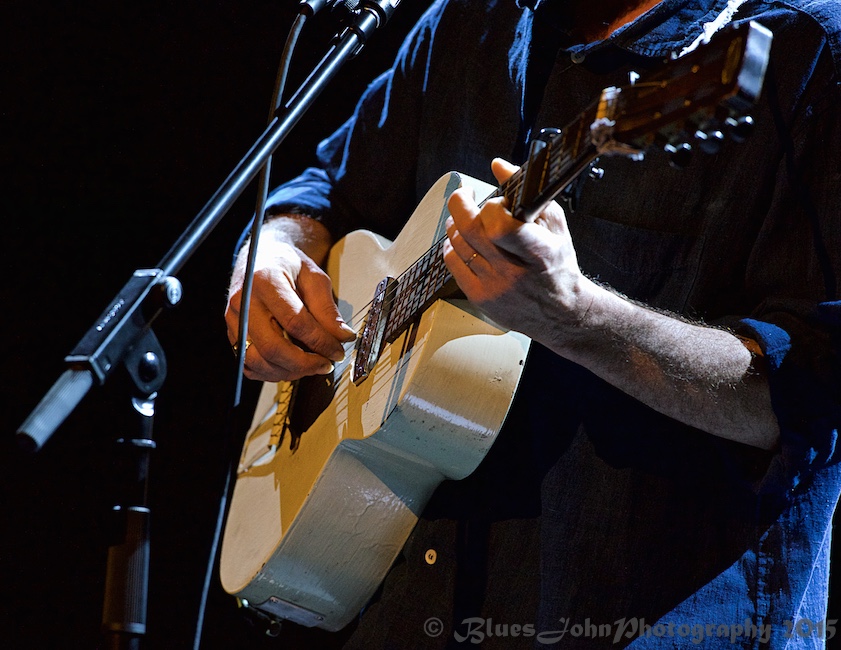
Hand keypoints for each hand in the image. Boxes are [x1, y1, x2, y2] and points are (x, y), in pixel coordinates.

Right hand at [225, 218, 355, 381]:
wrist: (262, 257)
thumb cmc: (289, 265)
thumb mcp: (315, 277)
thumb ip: (327, 309)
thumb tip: (343, 338)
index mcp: (265, 281)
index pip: (295, 322)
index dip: (320, 342)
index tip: (338, 351)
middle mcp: (243, 301)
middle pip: (273, 347)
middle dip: (304, 364)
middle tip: (326, 364)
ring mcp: (233, 319)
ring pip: (258, 361)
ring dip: (289, 372)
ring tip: (312, 366)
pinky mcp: (232, 333)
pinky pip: (249, 365)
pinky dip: (272, 372)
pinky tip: (292, 366)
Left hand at [442, 158, 594, 345]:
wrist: (561, 312)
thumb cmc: (558, 265)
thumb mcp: (553, 224)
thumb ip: (526, 193)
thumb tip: (498, 166)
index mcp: (538, 252)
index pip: (501, 226)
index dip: (491, 208)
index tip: (494, 201)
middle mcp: (514, 272)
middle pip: (471, 231)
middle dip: (461, 204)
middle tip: (466, 196)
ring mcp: (494, 287)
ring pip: (458, 244)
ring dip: (455, 224)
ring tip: (465, 218)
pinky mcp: (480, 298)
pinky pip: (453, 263)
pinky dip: (452, 246)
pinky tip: (462, 240)